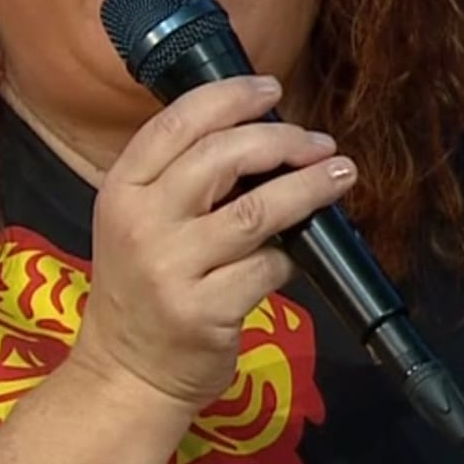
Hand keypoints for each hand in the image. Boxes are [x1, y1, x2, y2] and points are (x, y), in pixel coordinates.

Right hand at [68, 75, 355, 412]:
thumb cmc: (143, 287)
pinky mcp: (205, 311)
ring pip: (257, 210)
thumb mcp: (140, 221)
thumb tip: (263, 133)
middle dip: (282, 140)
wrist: (126, 374)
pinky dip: (292, 253)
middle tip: (318, 141)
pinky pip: (268, 266)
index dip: (230, 97)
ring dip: (309, 187)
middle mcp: (141, 222)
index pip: (177, 122)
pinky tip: (300, 250)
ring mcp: (171, 269)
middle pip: (223, 157)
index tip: (272, 89)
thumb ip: (183, 178)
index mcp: (123, 188)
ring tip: (341, 174)